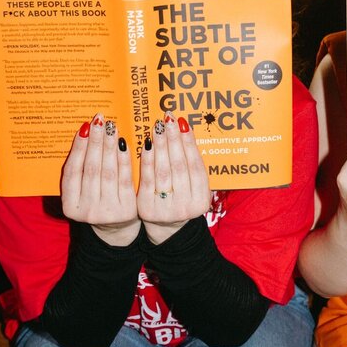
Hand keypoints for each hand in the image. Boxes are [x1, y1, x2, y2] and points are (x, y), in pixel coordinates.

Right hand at [60, 115, 139, 244]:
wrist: (117, 229)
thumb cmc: (97, 201)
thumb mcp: (81, 193)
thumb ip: (79, 172)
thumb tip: (84, 135)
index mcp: (70, 205)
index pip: (71, 172)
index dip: (78, 148)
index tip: (84, 128)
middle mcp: (86, 210)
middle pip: (91, 170)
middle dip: (95, 142)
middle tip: (100, 121)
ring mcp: (106, 212)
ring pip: (108, 172)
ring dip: (109, 147)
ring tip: (111, 128)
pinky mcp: (126, 210)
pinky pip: (125, 179)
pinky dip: (124, 159)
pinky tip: (124, 144)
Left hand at [137, 115, 211, 242]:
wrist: (165, 228)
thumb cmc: (180, 199)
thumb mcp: (193, 188)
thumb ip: (192, 166)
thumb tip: (185, 131)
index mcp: (201, 200)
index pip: (196, 166)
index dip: (190, 143)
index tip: (183, 123)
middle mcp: (185, 206)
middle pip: (179, 166)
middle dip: (173, 139)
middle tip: (168, 119)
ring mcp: (166, 208)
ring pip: (163, 171)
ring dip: (159, 145)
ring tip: (157, 126)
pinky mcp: (147, 208)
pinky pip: (146, 179)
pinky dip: (146, 160)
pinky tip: (146, 144)